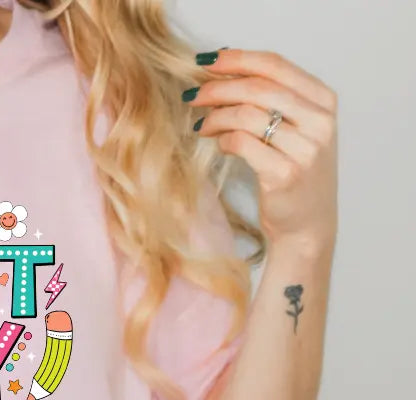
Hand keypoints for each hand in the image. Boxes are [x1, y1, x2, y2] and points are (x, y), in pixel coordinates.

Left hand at [186, 48, 338, 255]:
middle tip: (192, 96)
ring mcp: (305, 149)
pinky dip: (222, 139)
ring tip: (201, 125)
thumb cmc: (294, 172)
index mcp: (323, 101)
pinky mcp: (285, 174)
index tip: (205, 63)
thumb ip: (270, 99)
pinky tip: (217, 143)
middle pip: (256, 87)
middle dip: (217, 88)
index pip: (275, 65)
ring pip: (246, 114)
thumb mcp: (295, 128)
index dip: (236, 60)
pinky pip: (241, 143)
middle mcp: (320, 121)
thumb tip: (222, 70)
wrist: (307, 224)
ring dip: (215, 117)